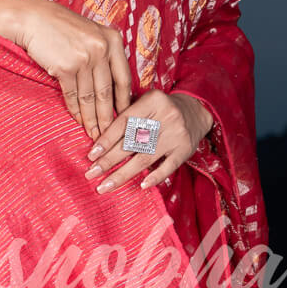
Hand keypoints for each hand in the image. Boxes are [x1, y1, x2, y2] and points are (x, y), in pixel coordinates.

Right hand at [0, 0, 131, 141]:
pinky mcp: (65, 67)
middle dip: (108, 117)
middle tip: (110, 135)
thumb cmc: (60, 27)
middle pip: (107, 91)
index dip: (125, 102)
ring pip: (90, 97)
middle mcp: (101, 48)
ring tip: (93, 134)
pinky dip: (74, 110)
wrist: (32, 19)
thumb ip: (104, 54)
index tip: (125, 117)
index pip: (124, 78)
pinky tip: (77, 120)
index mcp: (112, 40)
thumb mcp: (90, 33)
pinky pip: (72, 95)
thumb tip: (112, 85)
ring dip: (91, 119)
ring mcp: (84, 58)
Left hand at [84, 90, 212, 192]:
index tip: (91, 156)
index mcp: (152, 101)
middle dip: (109, 161)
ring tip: (106, 186)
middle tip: (91, 174)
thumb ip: (127, 117)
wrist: (195, 112)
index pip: (124, 123)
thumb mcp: (146, 103)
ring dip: (123, 174)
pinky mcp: (185, 149)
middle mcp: (166, 116)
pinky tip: (140, 186)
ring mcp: (177, 134)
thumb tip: (99, 143)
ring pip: (145, 157)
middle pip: (132, 142)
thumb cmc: (161, 110)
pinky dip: (154, 177)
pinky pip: (168, 166)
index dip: (106, 140)